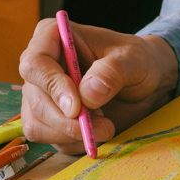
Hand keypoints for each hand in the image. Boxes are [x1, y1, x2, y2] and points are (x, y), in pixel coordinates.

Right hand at [18, 20, 178, 152]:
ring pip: (37, 124)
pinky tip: (96, 128)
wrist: (145, 84)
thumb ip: (112, 71)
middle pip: (35, 99)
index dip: (52, 87)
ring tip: (105, 123)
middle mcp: (40, 66)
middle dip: (67, 120)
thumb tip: (87, 94)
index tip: (77, 107)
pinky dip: (75, 142)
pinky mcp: (48, 120)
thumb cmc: (136, 61)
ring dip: (72, 133)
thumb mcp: (133, 60)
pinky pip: (50, 139)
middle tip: (104, 126)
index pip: (34, 63)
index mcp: (52, 37)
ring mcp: (41, 94)